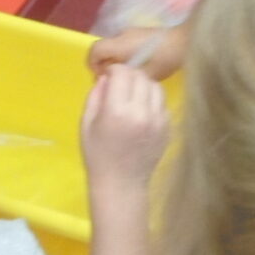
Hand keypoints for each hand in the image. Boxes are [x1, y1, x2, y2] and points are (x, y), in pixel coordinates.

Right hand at [81, 64, 169, 189]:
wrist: (121, 184)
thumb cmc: (98, 155)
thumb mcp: (87, 124)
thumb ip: (95, 96)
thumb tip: (106, 77)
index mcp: (117, 111)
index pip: (122, 73)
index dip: (114, 70)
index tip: (109, 76)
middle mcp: (141, 113)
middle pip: (140, 77)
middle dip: (128, 76)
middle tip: (120, 85)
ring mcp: (157, 120)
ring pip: (155, 86)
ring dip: (143, 85)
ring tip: (132, 97)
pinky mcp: (167, 128)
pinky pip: (162, 103)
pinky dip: (152, 101)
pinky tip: (142, 112)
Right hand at [89, 25, 187, 80]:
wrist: (186, 40)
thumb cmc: (166, 59)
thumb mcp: (146, 74)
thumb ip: (126, 78)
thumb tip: (111, 80)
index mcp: (121, 44)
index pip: (95, 50)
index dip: (93, 65)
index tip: (105, 78)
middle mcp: (122, 34)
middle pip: (102, 49)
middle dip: (105, 64)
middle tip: (118, 80)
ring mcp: (131, 31)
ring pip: (113, 47)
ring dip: (115, 60)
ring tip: (130, 75)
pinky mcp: (139, 33)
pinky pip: (123, 44)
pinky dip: (124, 55)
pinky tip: (139, 66)